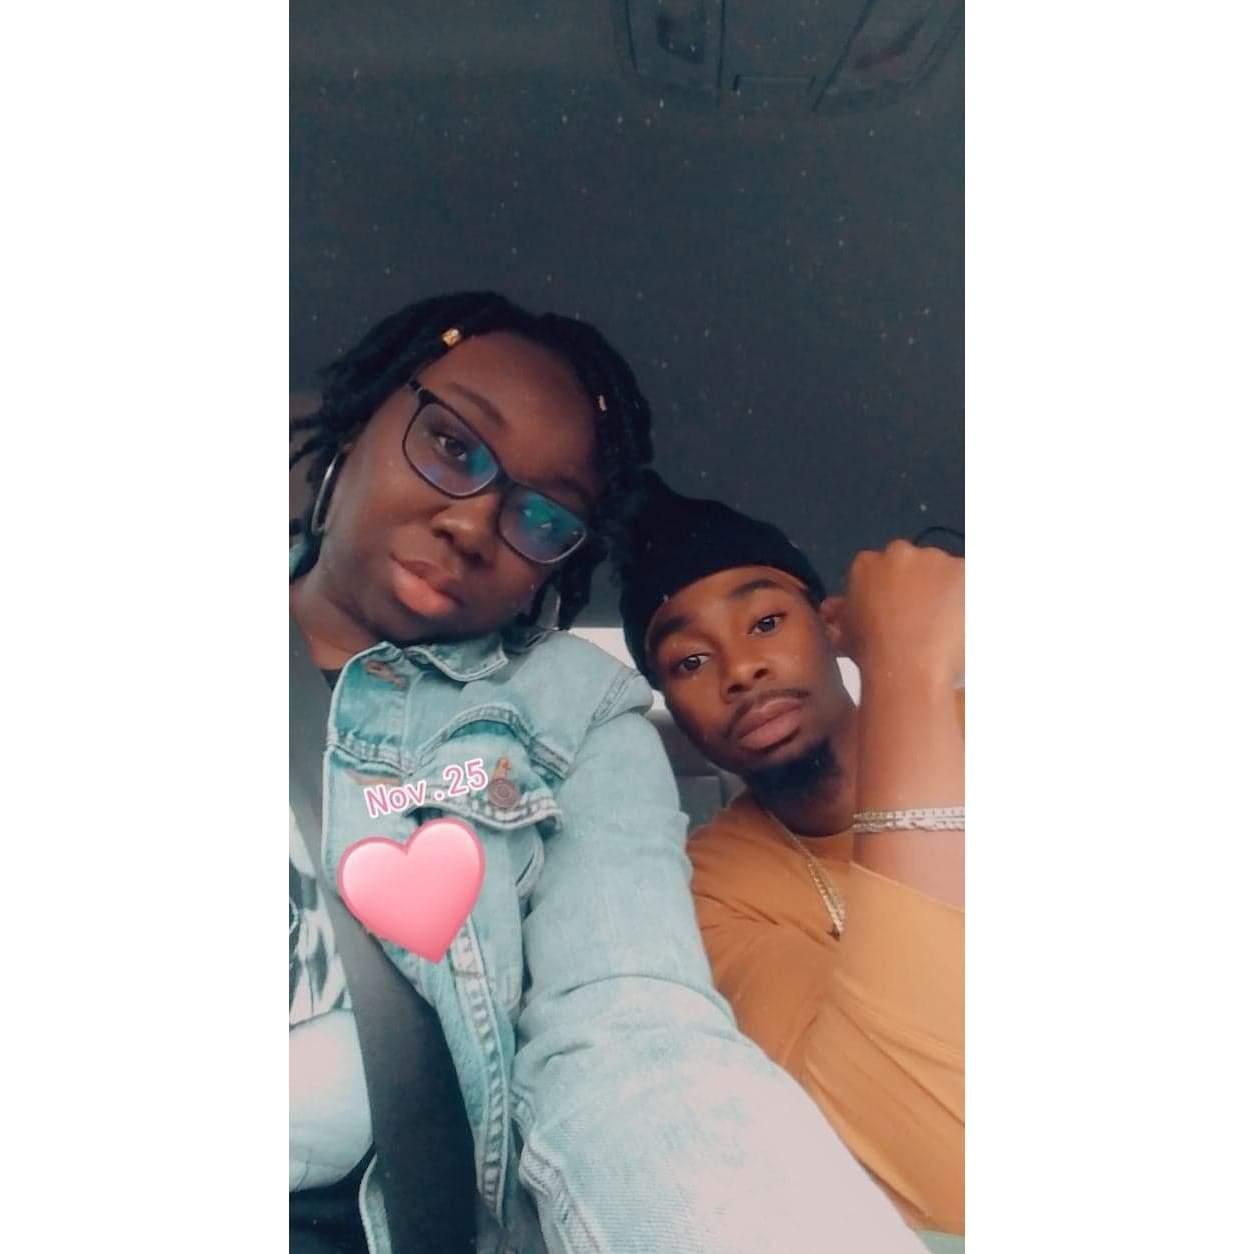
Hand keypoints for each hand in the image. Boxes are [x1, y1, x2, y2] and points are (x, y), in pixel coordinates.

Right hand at [832, 540, 963, 684]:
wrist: (909, 666)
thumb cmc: (872, 654)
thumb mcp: (846, 635)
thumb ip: (844, 614)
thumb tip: (834, 608)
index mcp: (866, 564)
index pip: (881, 569)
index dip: (892, 591)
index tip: (899, 612)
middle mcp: (900, 553)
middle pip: (915, 565)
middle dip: (921, 586)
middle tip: (926, 620)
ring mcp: (936, 559)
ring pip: (946, 571)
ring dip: (948, 590)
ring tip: (950, 625)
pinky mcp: (967, 569)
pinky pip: (974, 580)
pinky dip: (973, 598)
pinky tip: (969, 622)